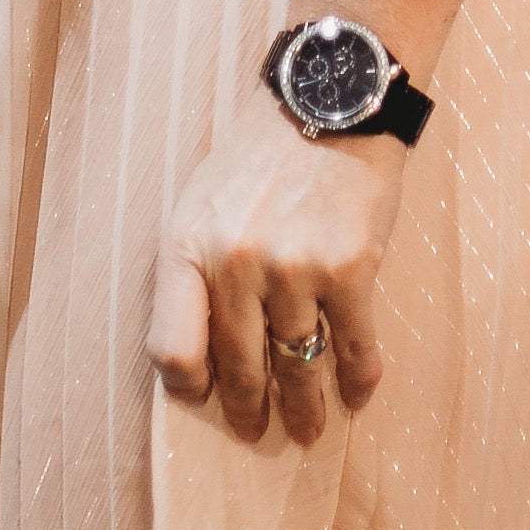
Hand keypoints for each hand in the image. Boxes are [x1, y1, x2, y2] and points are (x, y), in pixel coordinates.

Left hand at [148, 92, 406, 445]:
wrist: (332, 98)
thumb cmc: (263, 151)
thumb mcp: (204, 199)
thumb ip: (195, 267)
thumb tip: (199, 349)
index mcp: (189, 246)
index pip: (172, 348)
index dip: (188, 385)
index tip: (206, 396)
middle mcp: (235, 264)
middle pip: (239, 367)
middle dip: (251, 410)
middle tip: (259, 431)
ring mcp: (294, 269)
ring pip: (296, 365)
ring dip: (305, 407)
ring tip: (309, 427)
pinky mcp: (349, 268)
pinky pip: (352, 346)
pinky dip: (357, 378)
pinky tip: (357, 394)